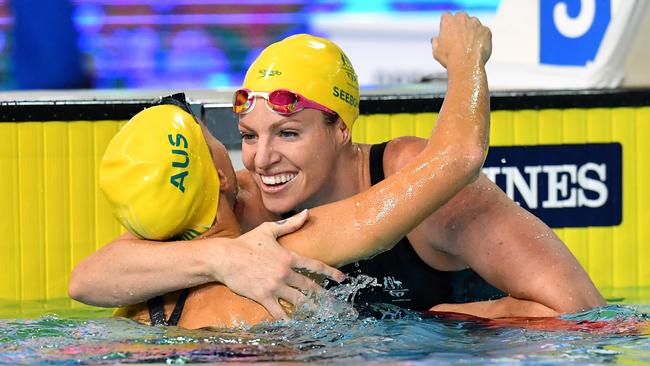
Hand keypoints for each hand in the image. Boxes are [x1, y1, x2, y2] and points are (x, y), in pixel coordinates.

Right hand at [212, 210, 345, 319]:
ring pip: (298, 300)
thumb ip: (290, 223)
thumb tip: (308, 213)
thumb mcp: (269, 230)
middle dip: (322, 295)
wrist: (225, 257)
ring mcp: (274, 286)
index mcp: (288, 256)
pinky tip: (295, 325)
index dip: (330, 273)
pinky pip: (279, 311)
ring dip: (309, 308)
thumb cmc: (246, 242)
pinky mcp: (263, 297)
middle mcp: (285, 272)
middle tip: (331, 302)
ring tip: (318, 314)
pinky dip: (288, 319)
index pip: (315, 265)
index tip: (342, 279)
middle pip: (309, 286)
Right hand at [431, 12, 491, 68]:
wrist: (466, 65)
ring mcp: (476, 23)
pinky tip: (477, 48)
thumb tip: (435, 40)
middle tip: (459, 40)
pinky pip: (484, 33)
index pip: (446, 17)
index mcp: (448, 21)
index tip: (448, 34)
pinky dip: (481, 38)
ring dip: (472, 31)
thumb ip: (435, 42)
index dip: (447, 26)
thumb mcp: (436, 51)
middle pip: (461, 18)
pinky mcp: (486, 30)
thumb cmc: (449, 58)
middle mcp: (462, 18)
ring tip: (469, 46)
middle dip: (460, 26)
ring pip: (474, 24)